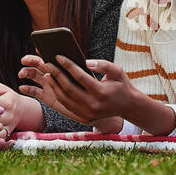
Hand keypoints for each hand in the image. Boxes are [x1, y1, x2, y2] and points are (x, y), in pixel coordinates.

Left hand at [18, 54, 137, 125]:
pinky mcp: (84, 118)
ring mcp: (87, 114)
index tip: (58, 56)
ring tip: (47, 74)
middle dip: (56, 75)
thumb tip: (86, 62)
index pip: (80, 77)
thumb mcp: (117, 71)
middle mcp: (93, 105)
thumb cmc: (121, 85)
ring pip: (65, 99)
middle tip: (47, 64)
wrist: (128, 106)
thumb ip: (102, 65)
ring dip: (54, 86)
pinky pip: (67, 106)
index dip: (68, 65)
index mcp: (101, 92)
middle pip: (69, 88)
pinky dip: (59, 95)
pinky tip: (54, 85)